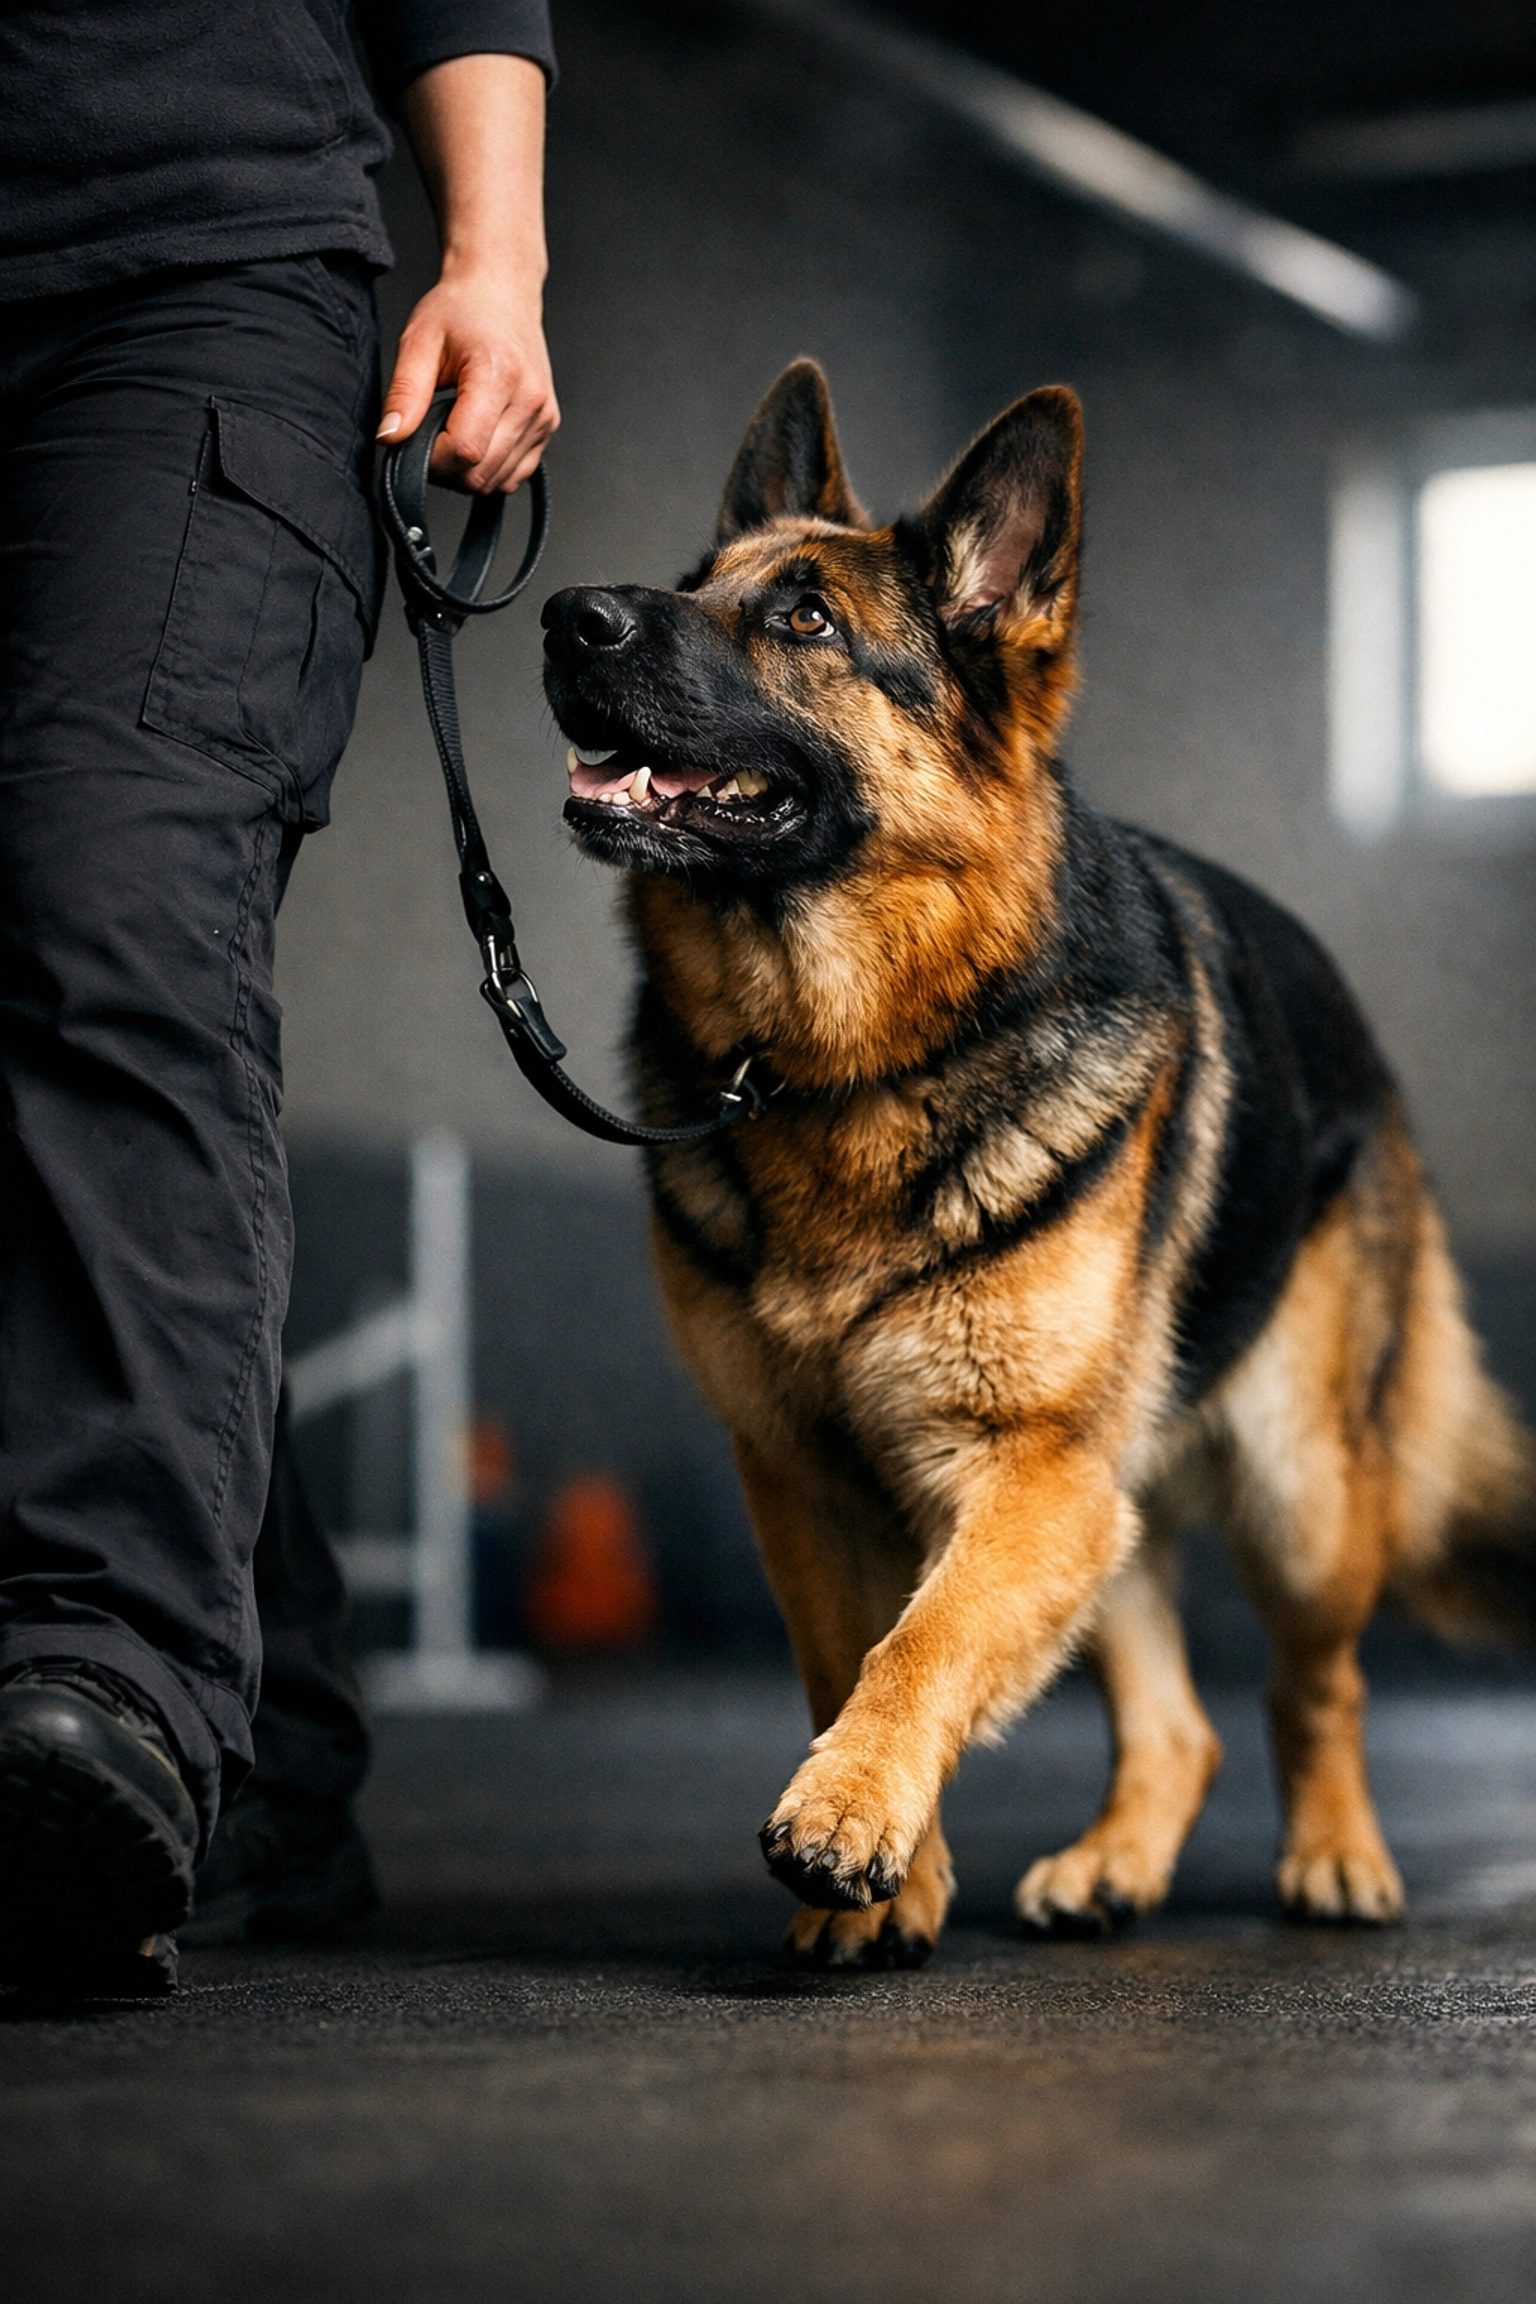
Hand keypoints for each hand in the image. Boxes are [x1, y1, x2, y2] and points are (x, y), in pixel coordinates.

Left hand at [377, 264, 557, 493]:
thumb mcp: (419, 341)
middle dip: (446, 469)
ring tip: (452, 433)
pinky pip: (514, 475)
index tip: (415, 439)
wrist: (502, 291)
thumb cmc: (461, 310)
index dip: (432, 458)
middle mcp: (530, 401)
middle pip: (481, 474)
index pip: (465, 450)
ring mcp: (544, 418)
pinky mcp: (547, 427)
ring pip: (498, 482)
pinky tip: (475, 438)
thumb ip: (405, 393)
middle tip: (428, 436)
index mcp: (499, 376)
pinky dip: (488, 470)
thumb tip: (389, 437)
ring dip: (466, 472)